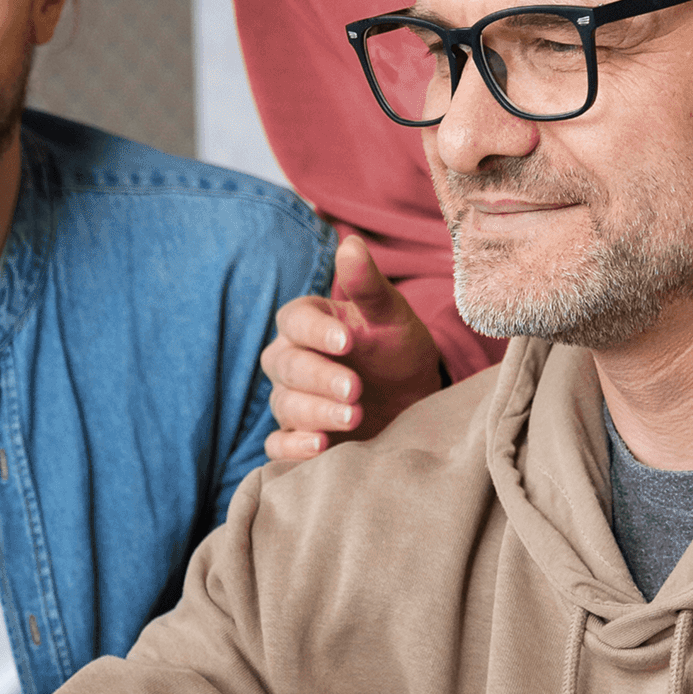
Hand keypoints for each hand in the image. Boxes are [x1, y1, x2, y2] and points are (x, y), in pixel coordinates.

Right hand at [262, 233, 442, 461]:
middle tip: (355, 389)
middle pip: (286, 365)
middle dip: (319, 377)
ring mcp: (293, 399)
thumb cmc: (397, 348)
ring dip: (316, 413)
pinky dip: (292, 449)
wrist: (415, 398)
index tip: (347, 340)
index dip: (316, 330)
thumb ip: (368, 284)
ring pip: (285, 404)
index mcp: (308, 322)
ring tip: (354, 418)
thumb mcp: (391, 315)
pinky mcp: (299, 436)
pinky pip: (278, 446)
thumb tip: (351, 244)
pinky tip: (319, 447)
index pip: (295, 320)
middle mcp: (292, 359)